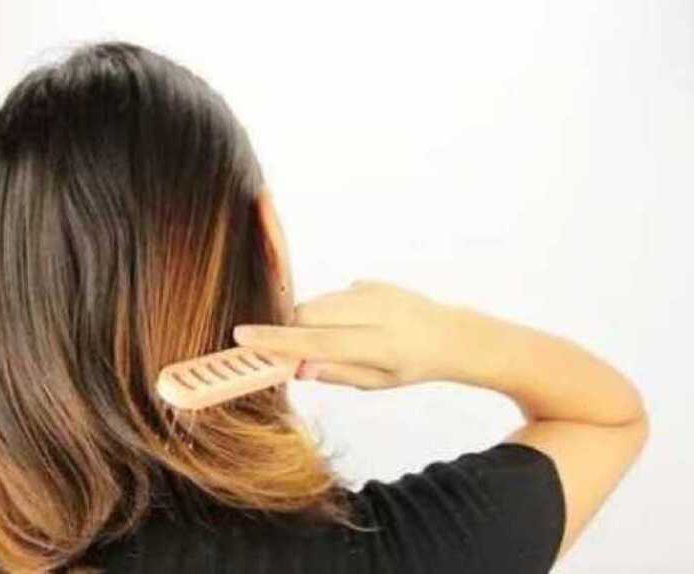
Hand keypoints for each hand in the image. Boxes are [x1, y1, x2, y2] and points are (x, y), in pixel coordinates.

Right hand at [232, 279, 490, 389]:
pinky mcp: (369, 282)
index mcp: (379, 344)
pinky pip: (332, 296)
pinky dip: (328, 313)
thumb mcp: (377, 382)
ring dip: (309, 323)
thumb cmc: (411, 365)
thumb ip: (336, 373)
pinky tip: (350, 327)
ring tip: (331, 342)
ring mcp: (372, 291)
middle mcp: (375, 311)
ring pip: (316, 303)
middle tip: (289, 355)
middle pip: (308, 315)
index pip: (317, 341)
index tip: (244, 337)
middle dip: (290, 332)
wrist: (449, 334)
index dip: (277, 341)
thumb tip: (297, 367)